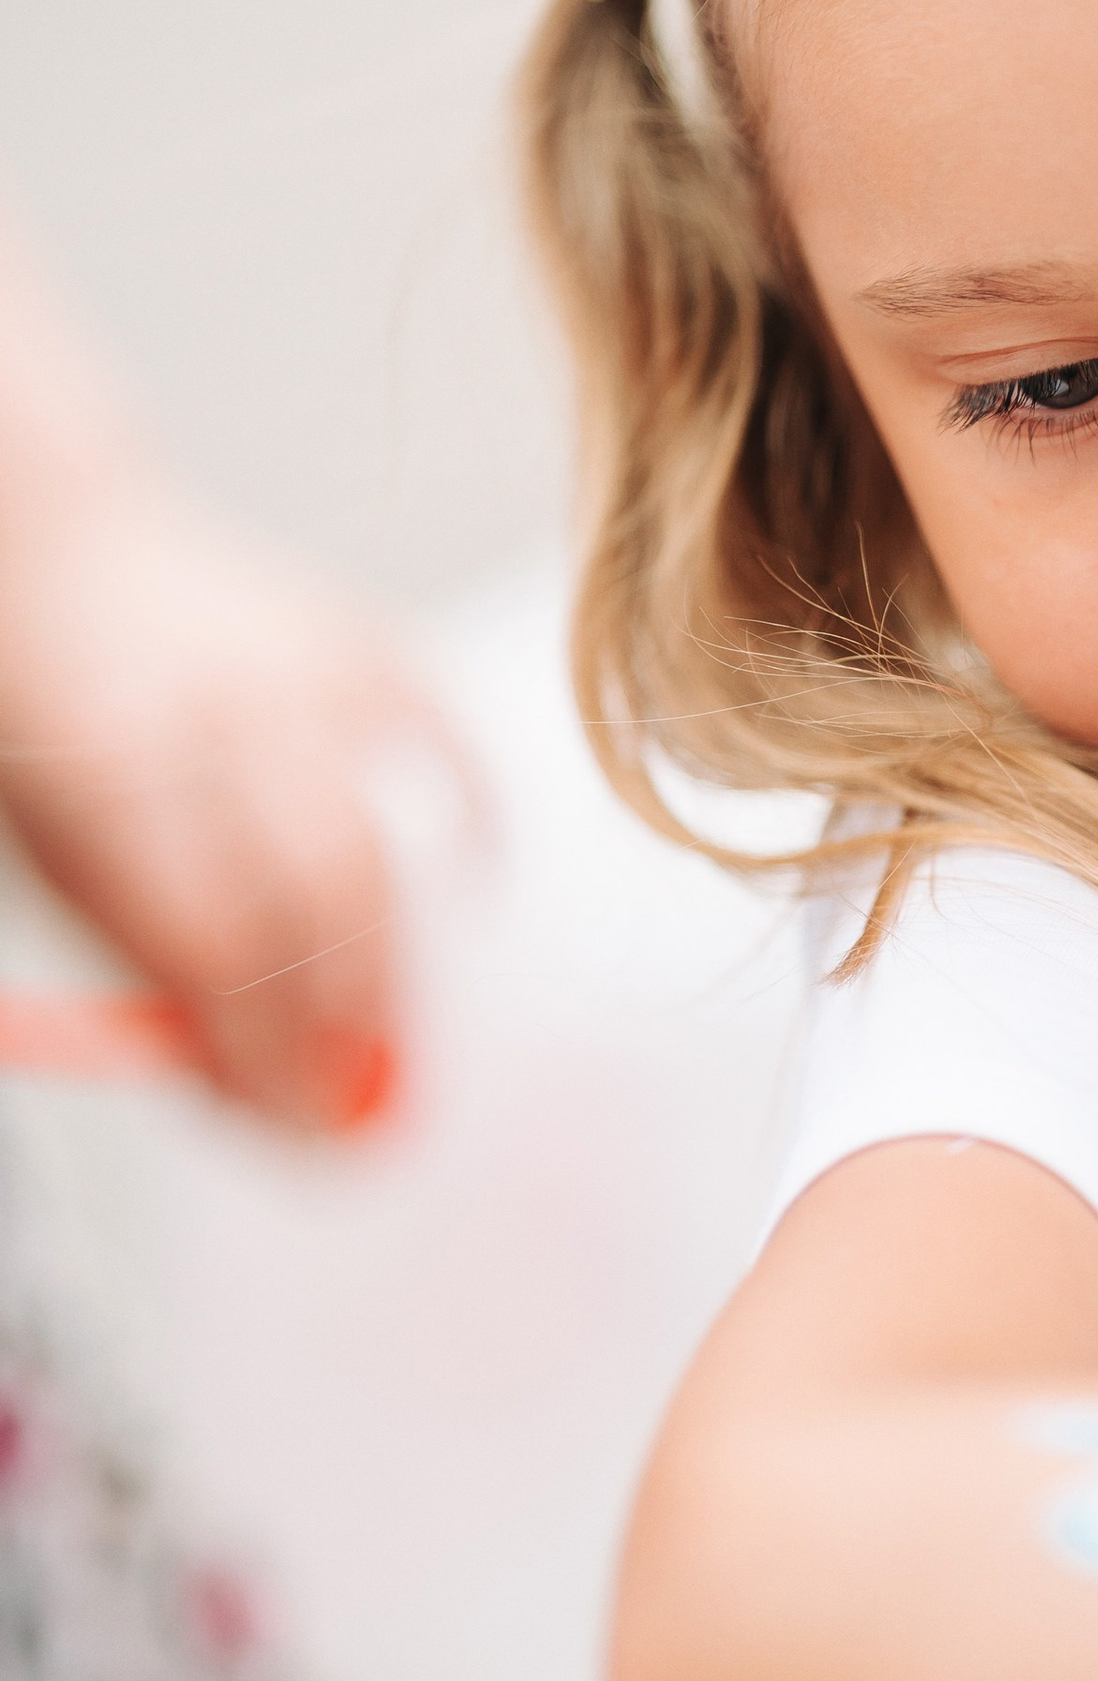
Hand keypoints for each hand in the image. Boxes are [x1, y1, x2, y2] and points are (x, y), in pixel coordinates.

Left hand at [0, 465, 435, 1131]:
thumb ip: (151, 964)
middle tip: (353, 1101)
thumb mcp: (55, 860)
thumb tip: (255, 1095)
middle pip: (315, 899)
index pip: (213, 944)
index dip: (260, 1051)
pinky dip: (471, 829)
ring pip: (378, 846)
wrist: (56, 550)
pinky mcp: (365, 644)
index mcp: (111, 774)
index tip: (292, 1130)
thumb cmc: (45, 735)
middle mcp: (216, 712)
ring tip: (382, 1029)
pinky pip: (450, 752)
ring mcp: (302, 668)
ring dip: (390, 964)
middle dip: (345, 1022)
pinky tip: (464, 888)